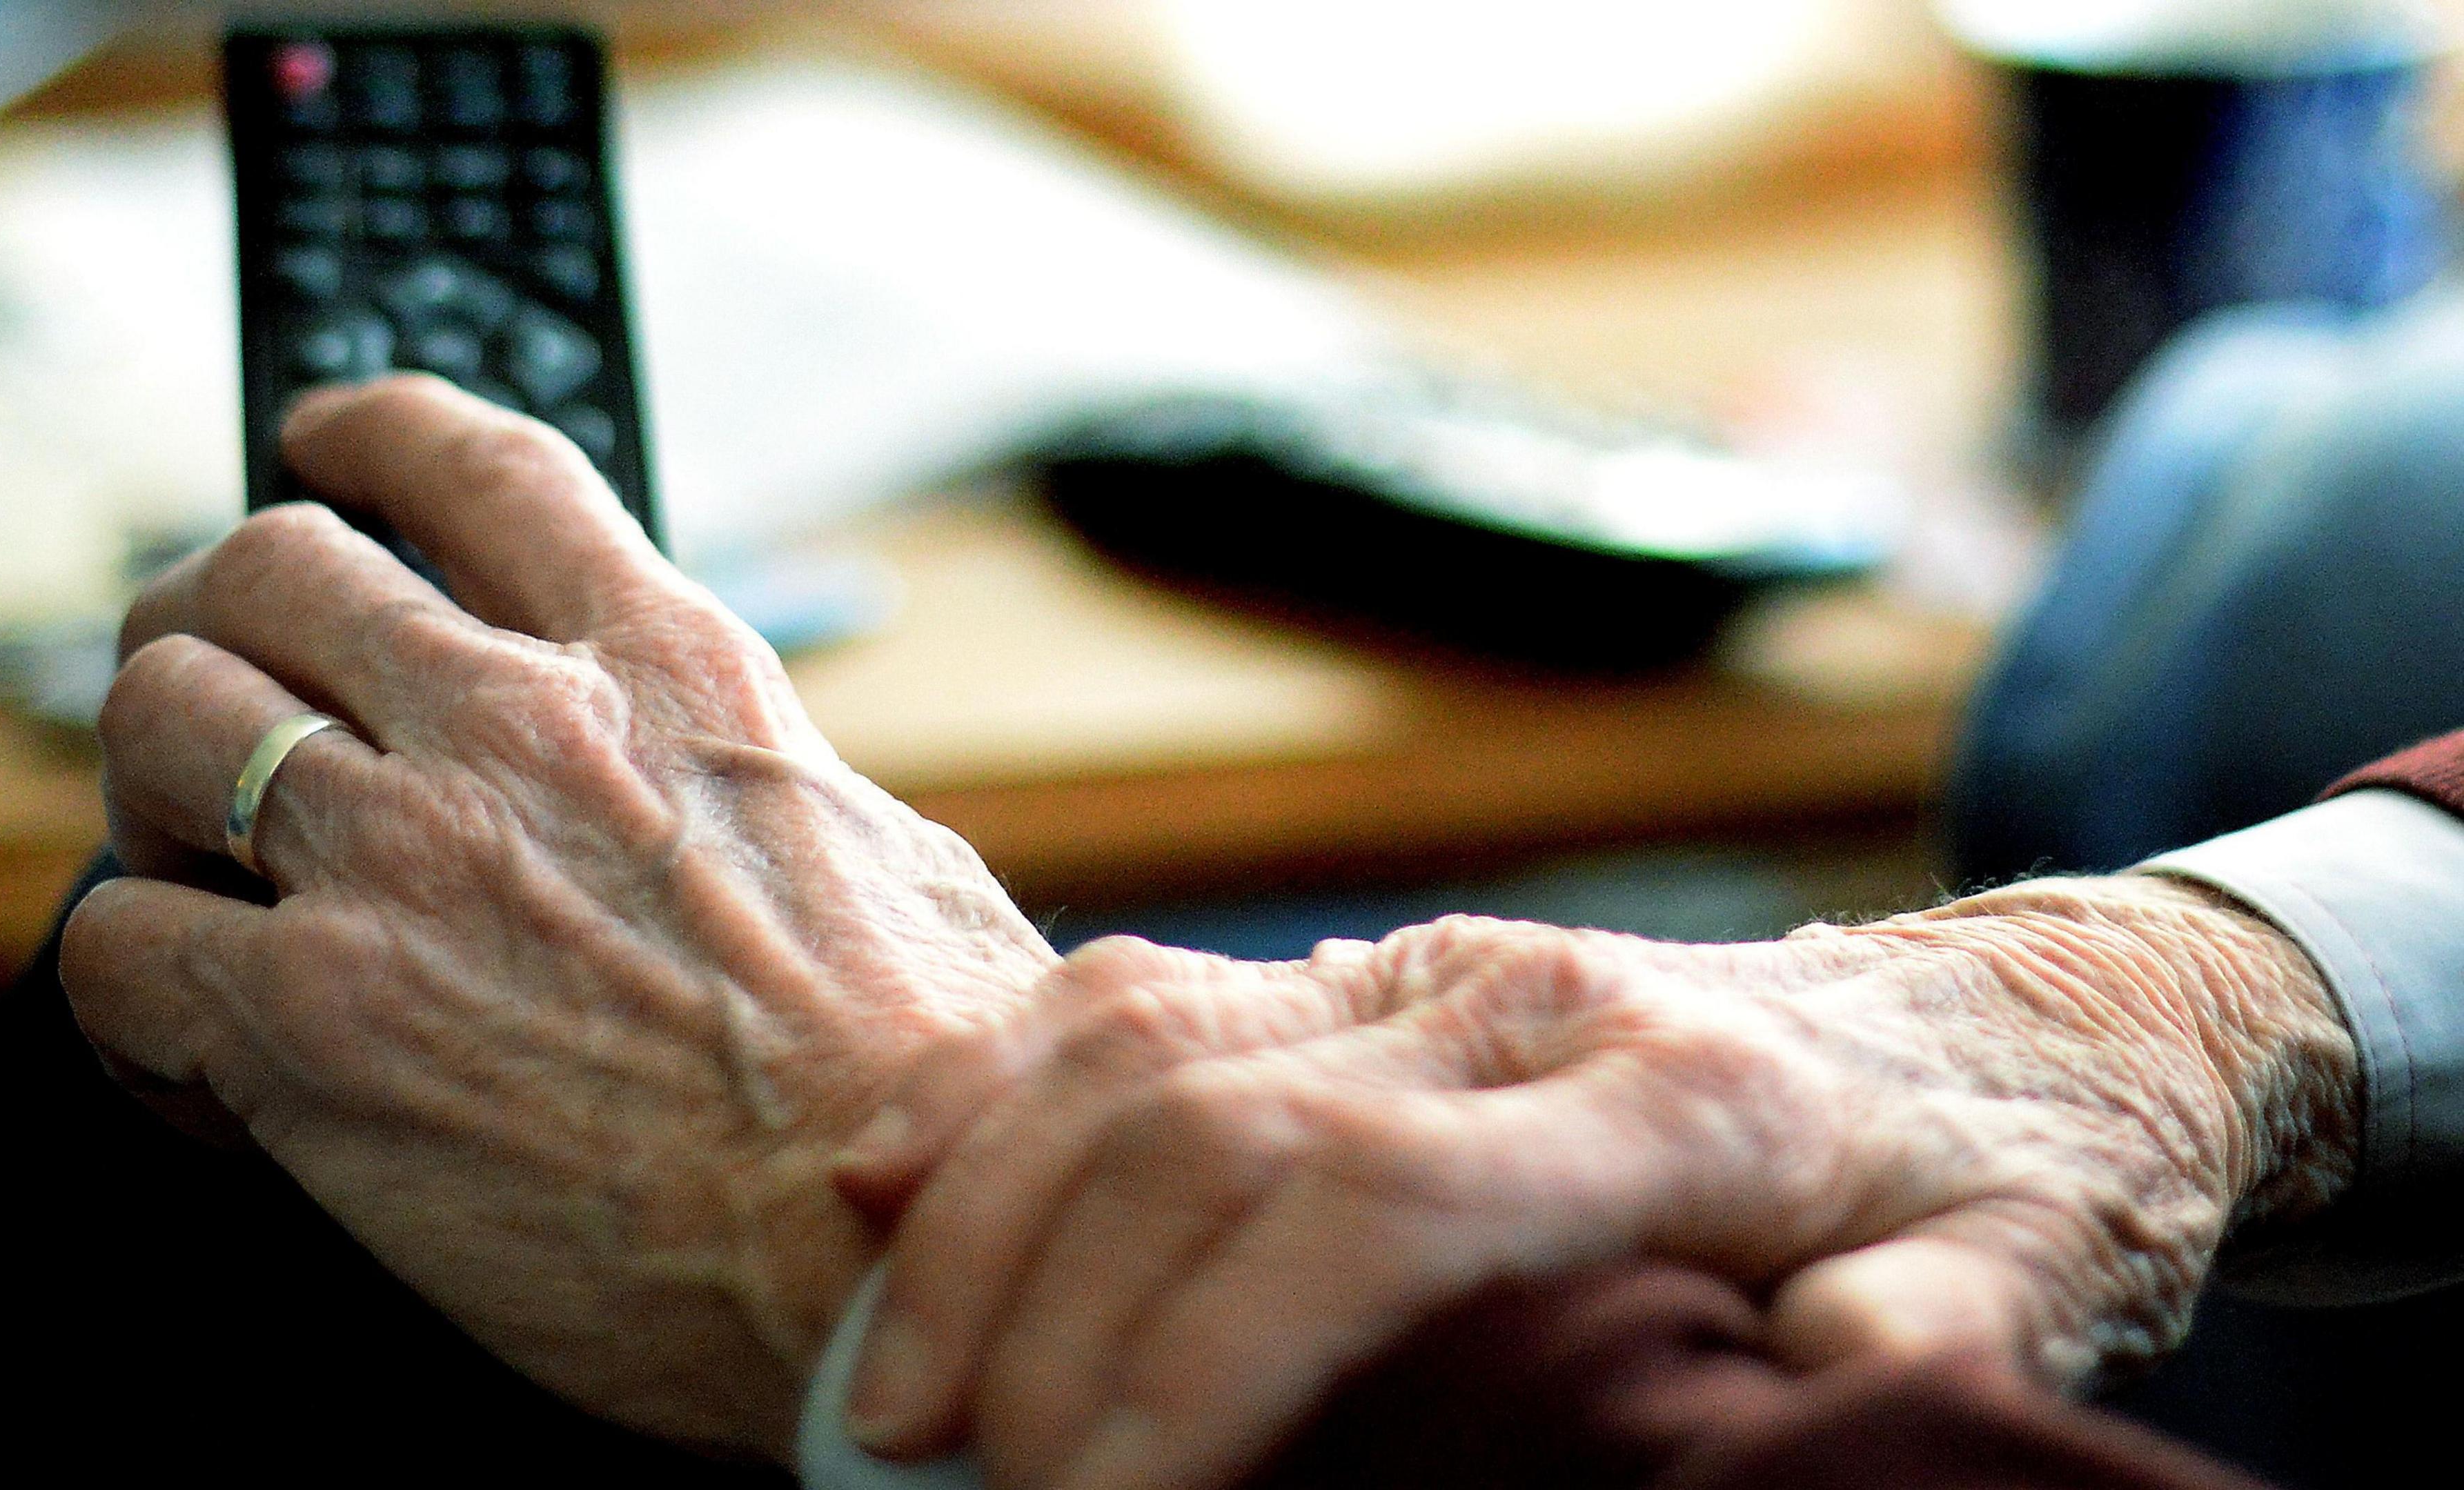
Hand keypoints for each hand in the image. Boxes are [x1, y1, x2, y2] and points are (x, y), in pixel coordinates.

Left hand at [59, 376, 1057, 1455]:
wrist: (887, 1248)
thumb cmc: (924, 1087)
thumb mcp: (892, 858)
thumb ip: (769, 785)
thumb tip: (741, 790)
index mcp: (673, 675)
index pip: (480, 467)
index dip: (373, 429)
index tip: (325, 440)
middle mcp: (523, 734)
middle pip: (270, 565)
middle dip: (211, 609)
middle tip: (210, 666)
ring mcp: (404, 868)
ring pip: (161, 717)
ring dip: (154, 783)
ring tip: (188, 851)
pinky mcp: (310, 1026)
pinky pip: (113, 947)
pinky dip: (125, 990)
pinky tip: (179, 1042)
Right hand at [835, 880, 2357, 1489]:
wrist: (2005, 1011)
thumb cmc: (2002, 1172)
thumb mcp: (2027, 1278)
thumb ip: (1928, 1341)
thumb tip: (1811, 1397)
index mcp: (1680, 1098)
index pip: (1373, 1208)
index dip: (1206, 1369)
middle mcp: (1520, 1004)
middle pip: (1211, 1134)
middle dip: (1055, 1336)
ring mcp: (1427, 967)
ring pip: (1137, 1042)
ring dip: (983, 1218)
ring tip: (893, 1402)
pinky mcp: (1367, 966)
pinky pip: (1135, 994)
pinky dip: (992, 1090)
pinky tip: (888, 1193)